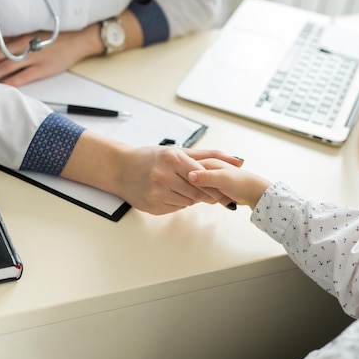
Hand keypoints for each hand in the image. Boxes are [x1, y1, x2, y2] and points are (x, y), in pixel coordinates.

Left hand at [0, 29, 97, 86]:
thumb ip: (16, 42)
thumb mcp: (32, 36)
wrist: (76, 42)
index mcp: (19, 37)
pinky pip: (21, 78)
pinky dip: (10, 83)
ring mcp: (32, 58)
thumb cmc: (54, 41)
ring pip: (5, 67)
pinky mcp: (41, 69)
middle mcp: (23, 46)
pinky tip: (1, 88)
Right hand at [114, 147, 243, 214]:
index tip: (226, 192)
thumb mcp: (179, 150)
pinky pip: (176, 208)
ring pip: (187, 202)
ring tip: (188, 190)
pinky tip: (174, 194)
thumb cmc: (151, 157)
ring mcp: (156, 192)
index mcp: (172, 158)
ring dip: (192, 199)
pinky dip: (179, 203)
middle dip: (207, 195)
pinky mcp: (152, 206)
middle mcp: (163, 175)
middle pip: (196, 192)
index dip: (216, 186)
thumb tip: (238, 160)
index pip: (203, 177)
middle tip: (215, 196)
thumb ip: (209, 155)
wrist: (120, 169)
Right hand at [188, 158, 271, 208]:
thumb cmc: (241, 183)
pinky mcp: (207, 186)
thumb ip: (206, 177)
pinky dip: (201, 198)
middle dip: (195, 189)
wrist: (252, 191)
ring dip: (199, 195)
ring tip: (212, 197)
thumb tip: (190, 176)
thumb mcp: (223, 179)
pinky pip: (197, 192)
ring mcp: (205, 177)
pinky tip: (208, 200)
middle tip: (209, 195)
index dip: (189, 180)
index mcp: (207, 161)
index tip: (195, 189)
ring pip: (192, 187)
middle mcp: (204, 167)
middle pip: (189, 179)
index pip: (188, 169)